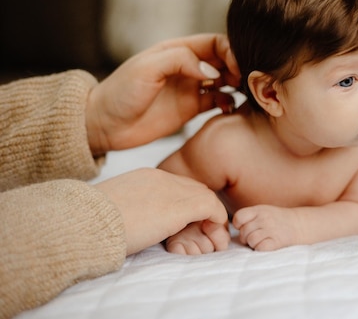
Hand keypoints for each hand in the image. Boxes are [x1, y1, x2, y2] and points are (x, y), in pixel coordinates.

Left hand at [86, 33, 240, 155]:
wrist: (104, 125)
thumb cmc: (120, 92)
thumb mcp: (147, 69)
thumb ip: (180, 61)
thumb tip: (213, 72)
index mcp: (177, 50)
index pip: (215, 43)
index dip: (231, 51)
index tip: (237, 67)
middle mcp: (188, 67)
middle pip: (224, 60)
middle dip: (239, 67)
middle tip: (247, 81)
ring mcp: (191, 87)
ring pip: (225, 80)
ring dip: (237, 84)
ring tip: (243, 93)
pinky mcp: (191, 108)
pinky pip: (219, 101)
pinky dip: (229, 102)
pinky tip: (229, 107)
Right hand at [94, 168, 228, 255]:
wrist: (83, 223)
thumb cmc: (88, 223)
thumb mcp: (112, 210)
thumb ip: (129, 209)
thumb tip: (131, 224)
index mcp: (144, 177)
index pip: (177, 185)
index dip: (187, 203)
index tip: (189, 222)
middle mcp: (160, 178)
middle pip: (195, 188)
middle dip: (203, 208)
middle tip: (205, 230)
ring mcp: (170, 190)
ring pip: (205, 196)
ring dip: (212, 217)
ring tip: (212, 237)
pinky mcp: (179, 207)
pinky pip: (211, 207)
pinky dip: (217, 220)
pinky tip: (214, 234)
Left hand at [232, 205, 299, 250]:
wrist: (300, 224)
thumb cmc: (278, 220)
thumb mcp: (264, 212)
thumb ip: (250, 217)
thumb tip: (233, 233)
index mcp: (259, 210)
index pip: (239, 217)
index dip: (239, 225)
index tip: (245, 227)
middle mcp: (264, 218)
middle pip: (244, 231)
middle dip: (246, 237)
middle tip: (256, 237)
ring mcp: (271, 229)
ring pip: (251, 240)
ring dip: (254, 244)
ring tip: (262, 241)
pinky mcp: (277, 241)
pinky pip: (260, 248)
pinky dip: (261, 249)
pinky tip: (267, 245)